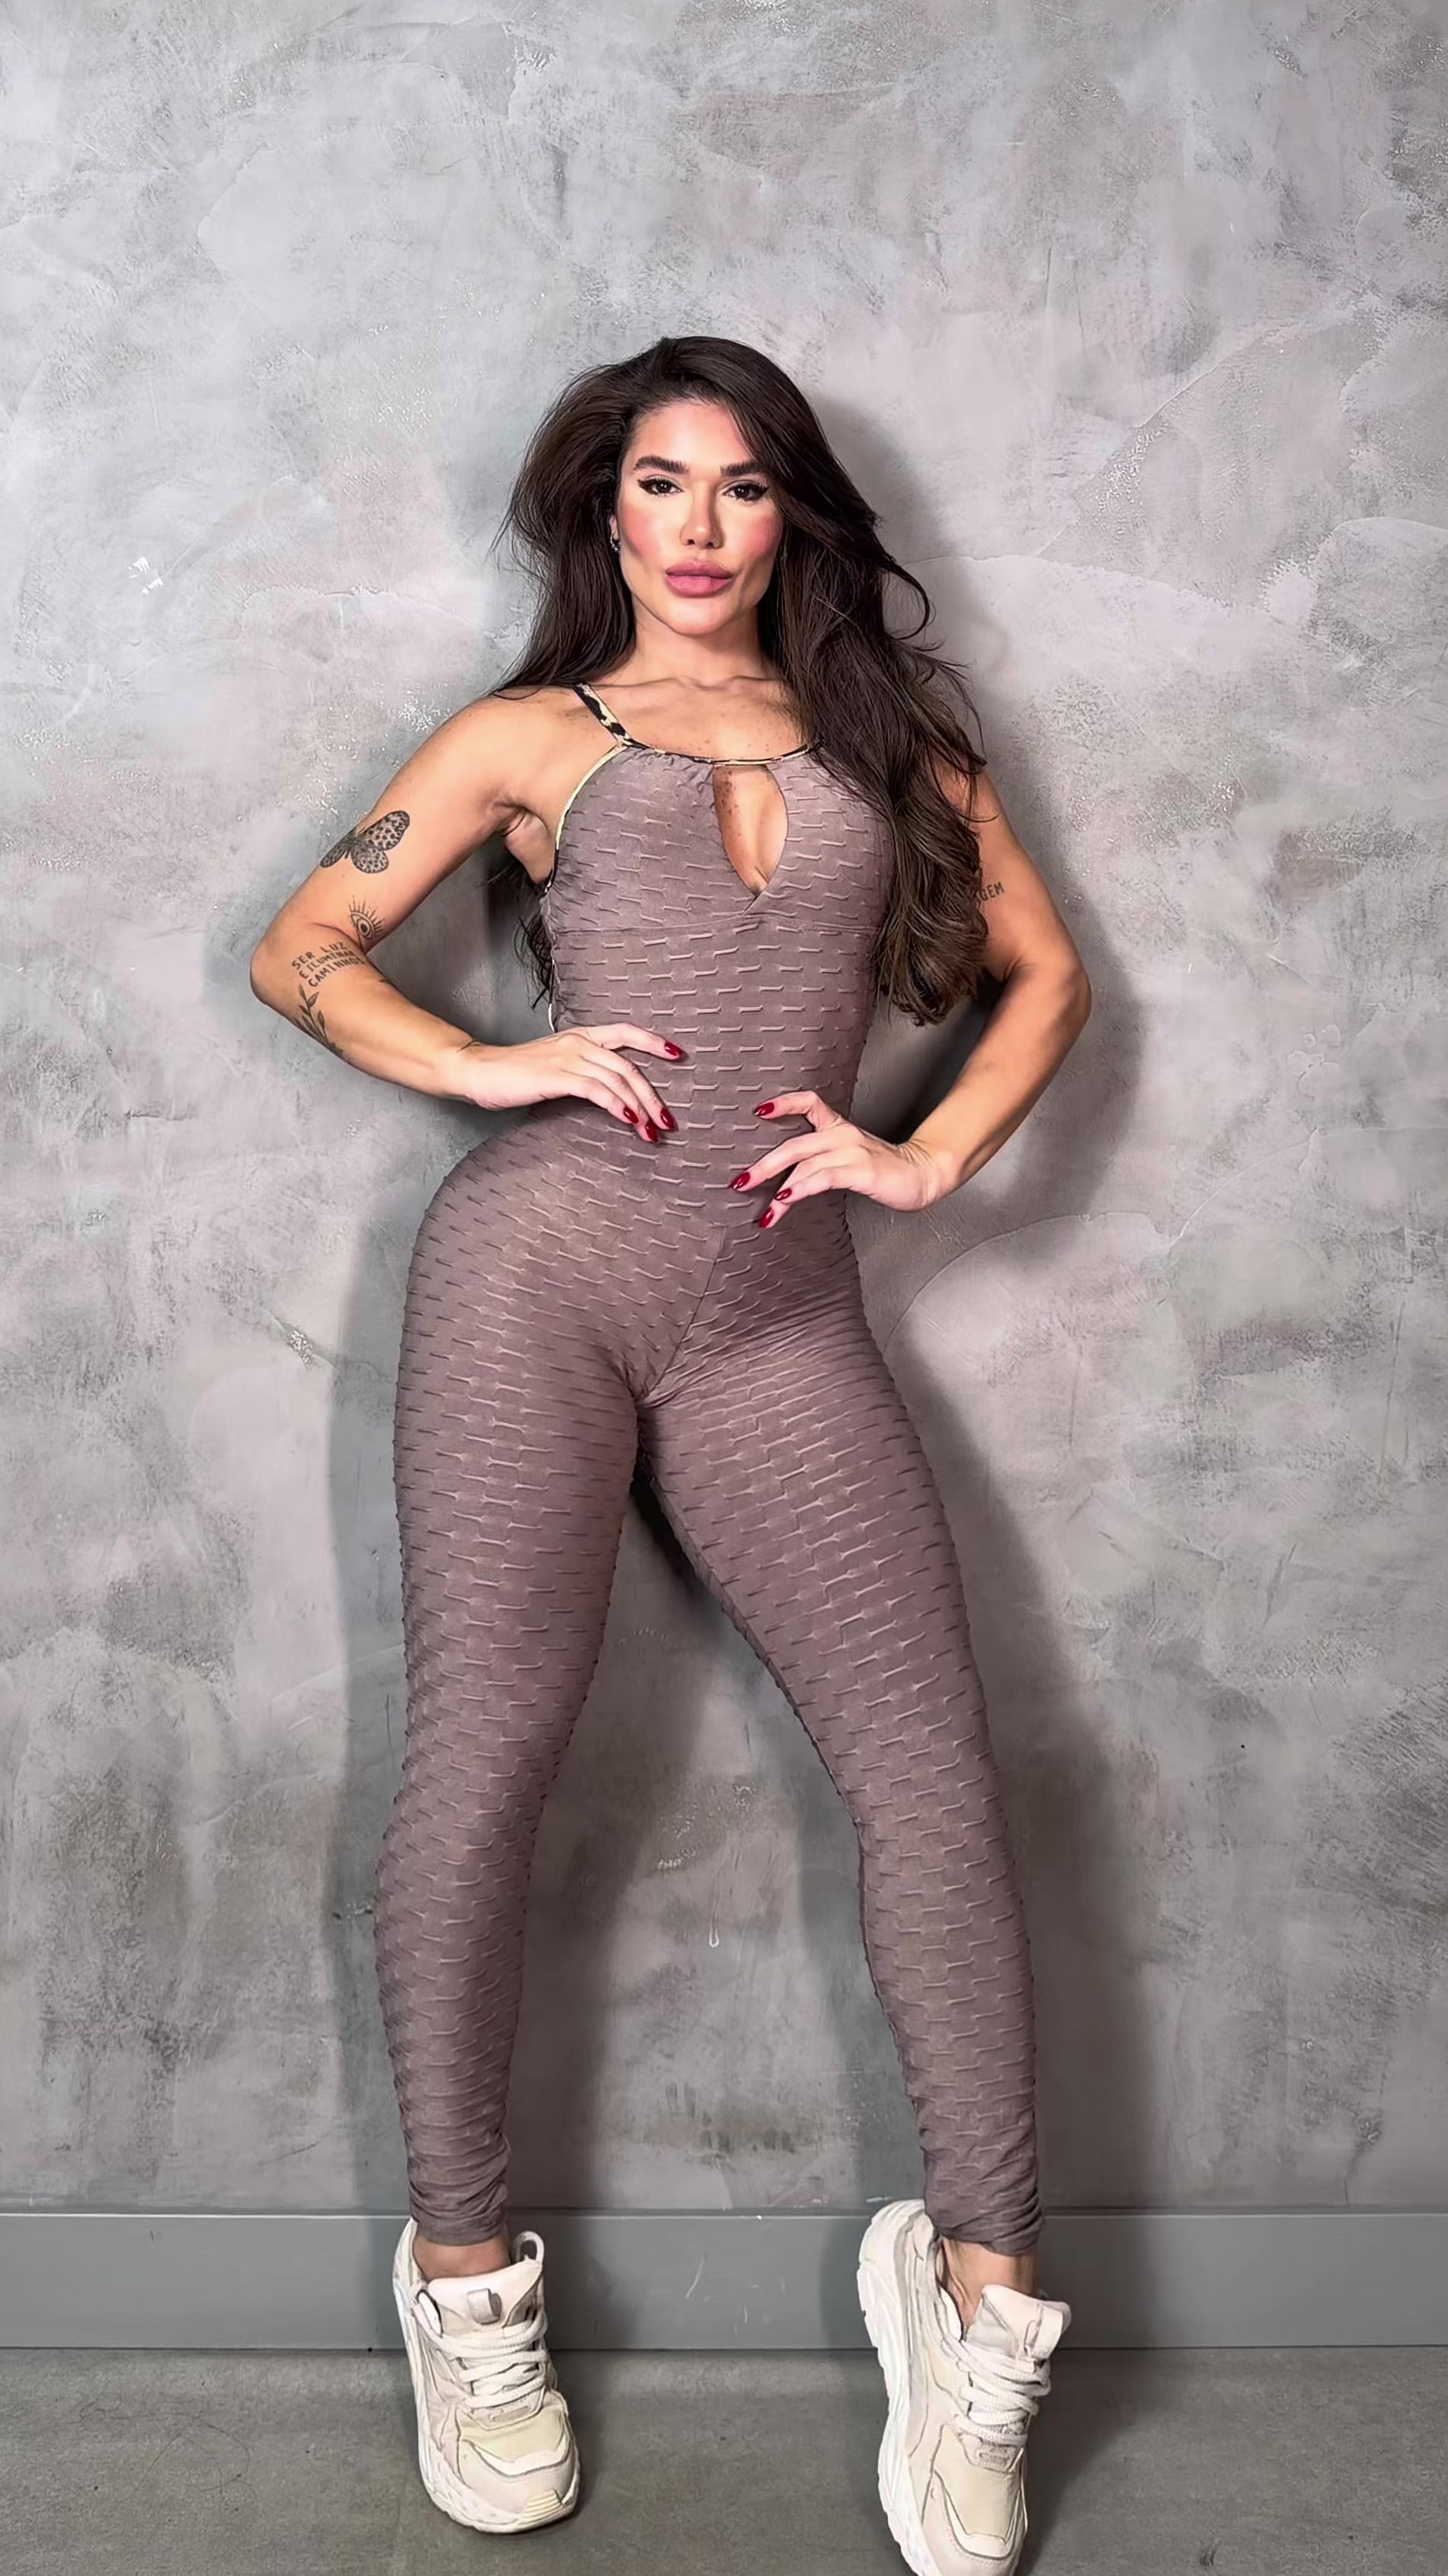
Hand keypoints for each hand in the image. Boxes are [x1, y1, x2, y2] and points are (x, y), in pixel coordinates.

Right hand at [450, 1022, 682, 1141]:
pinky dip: (615, 1105)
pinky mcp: (556, 1076)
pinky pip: (595, 1089)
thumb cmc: (515, 1073)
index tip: (678, 1055)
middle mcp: (579, 1042)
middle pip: (629, 1066)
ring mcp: (568, 1057)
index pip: (626, 1032)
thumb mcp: (555, 1066)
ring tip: (651, 1132)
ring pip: (617, 1080)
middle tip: (667, 1122)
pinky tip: (627, 1120)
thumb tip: (610, 1095)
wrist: (479, 1071)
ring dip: (639, 1108)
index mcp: (581, 1036)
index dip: (653, 1042)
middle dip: (653, 1096)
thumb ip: (582, 1072)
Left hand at [728, 1090, 955, 1223]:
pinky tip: (787, 1199)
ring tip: (764, 1210)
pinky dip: (801, 1188)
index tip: (759, 1111)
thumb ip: (821, 1160)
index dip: (783, 1103)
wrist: (922, 1174)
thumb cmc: (884, 1169)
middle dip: (763, 1166)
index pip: (809, 1102)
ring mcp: (851, 1151)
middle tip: (741, 1182)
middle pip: (793, 1143)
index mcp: (839, 1127)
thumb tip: (785, 1179)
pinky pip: (823, 1177)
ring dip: (777, 1186)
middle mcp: (842, 1135)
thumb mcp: (850, 1157)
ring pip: (804, 1163)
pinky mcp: (860, 1170)